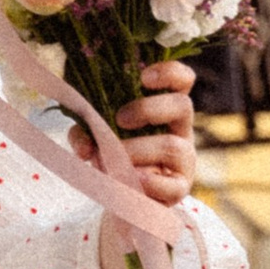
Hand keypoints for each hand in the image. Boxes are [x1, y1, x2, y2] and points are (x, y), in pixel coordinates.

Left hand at [70, 57, 197, 207]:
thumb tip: (84, 144)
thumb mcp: (97, 136)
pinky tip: (131, 180)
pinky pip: (173, 186)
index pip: (182, 80)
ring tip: (109, 159)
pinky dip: (149, 183)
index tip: (143, 77)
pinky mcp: (179, 188)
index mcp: (163, 108)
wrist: (122, 196)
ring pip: (173, 146)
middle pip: (183, 106)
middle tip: (120, 119)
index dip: (169, 72)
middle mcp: (179, 130)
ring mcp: (184, 159)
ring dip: (137, 150)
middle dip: (148, 109)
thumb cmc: (114, 154)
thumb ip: (85, 132)